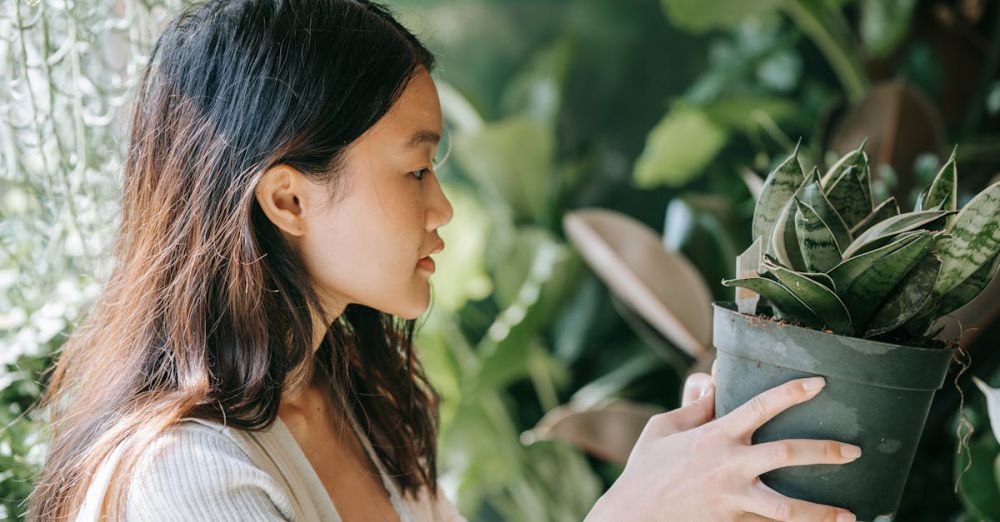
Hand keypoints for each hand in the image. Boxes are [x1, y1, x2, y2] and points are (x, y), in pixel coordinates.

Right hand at [585, 369, 858, 521]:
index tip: (820, 383)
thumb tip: (709, 381)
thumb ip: (692, 406)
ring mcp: (732, 499)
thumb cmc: (645, 469)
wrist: (632, 516)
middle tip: (854, 451)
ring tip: (848, 514)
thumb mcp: (662, 428)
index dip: (791, 392)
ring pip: (786, 507)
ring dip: (821, 512)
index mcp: (715, 435)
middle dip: (825, 451)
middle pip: (787, 454)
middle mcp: (729, 465)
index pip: (760, 406)